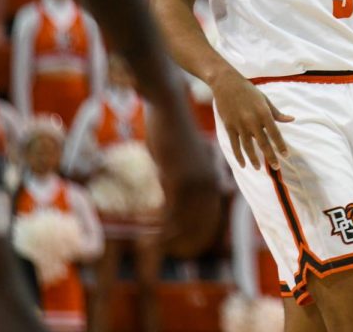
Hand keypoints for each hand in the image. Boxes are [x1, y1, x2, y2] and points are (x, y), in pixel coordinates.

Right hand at [146, 101, 222, 257]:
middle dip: (180, 237)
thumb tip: (172, 201)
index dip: (195, 231)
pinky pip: (169, 211)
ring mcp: (195, 182)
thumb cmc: (172, 130)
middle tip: (159, 245)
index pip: (208, 214)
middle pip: (198, 221)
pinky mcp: (179, 178)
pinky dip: (156, 222)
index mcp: (211, 177)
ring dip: (164, 233)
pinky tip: (142, 226)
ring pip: (183, 220)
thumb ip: (181, 180)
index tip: (177, 242)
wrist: (169, 108)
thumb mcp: (180, 160)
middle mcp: (208, 182)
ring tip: (148, 240)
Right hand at [211, 69, 293, 170]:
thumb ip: (277, 113)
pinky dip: (239, 156)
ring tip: (258, 168)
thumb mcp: (265, 100)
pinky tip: (243, 164)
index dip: (281, 145)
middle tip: (277, 167)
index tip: (286, 155)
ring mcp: (240, 125)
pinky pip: (235, 144)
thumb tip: (292, 119)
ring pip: (248, 147)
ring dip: (254, 159)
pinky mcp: (229, 126)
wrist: (227, 83)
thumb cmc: (248, 91)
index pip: (275, 133)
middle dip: (270, 156)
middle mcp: (252, 120)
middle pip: (263, 143)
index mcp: (264, 113)